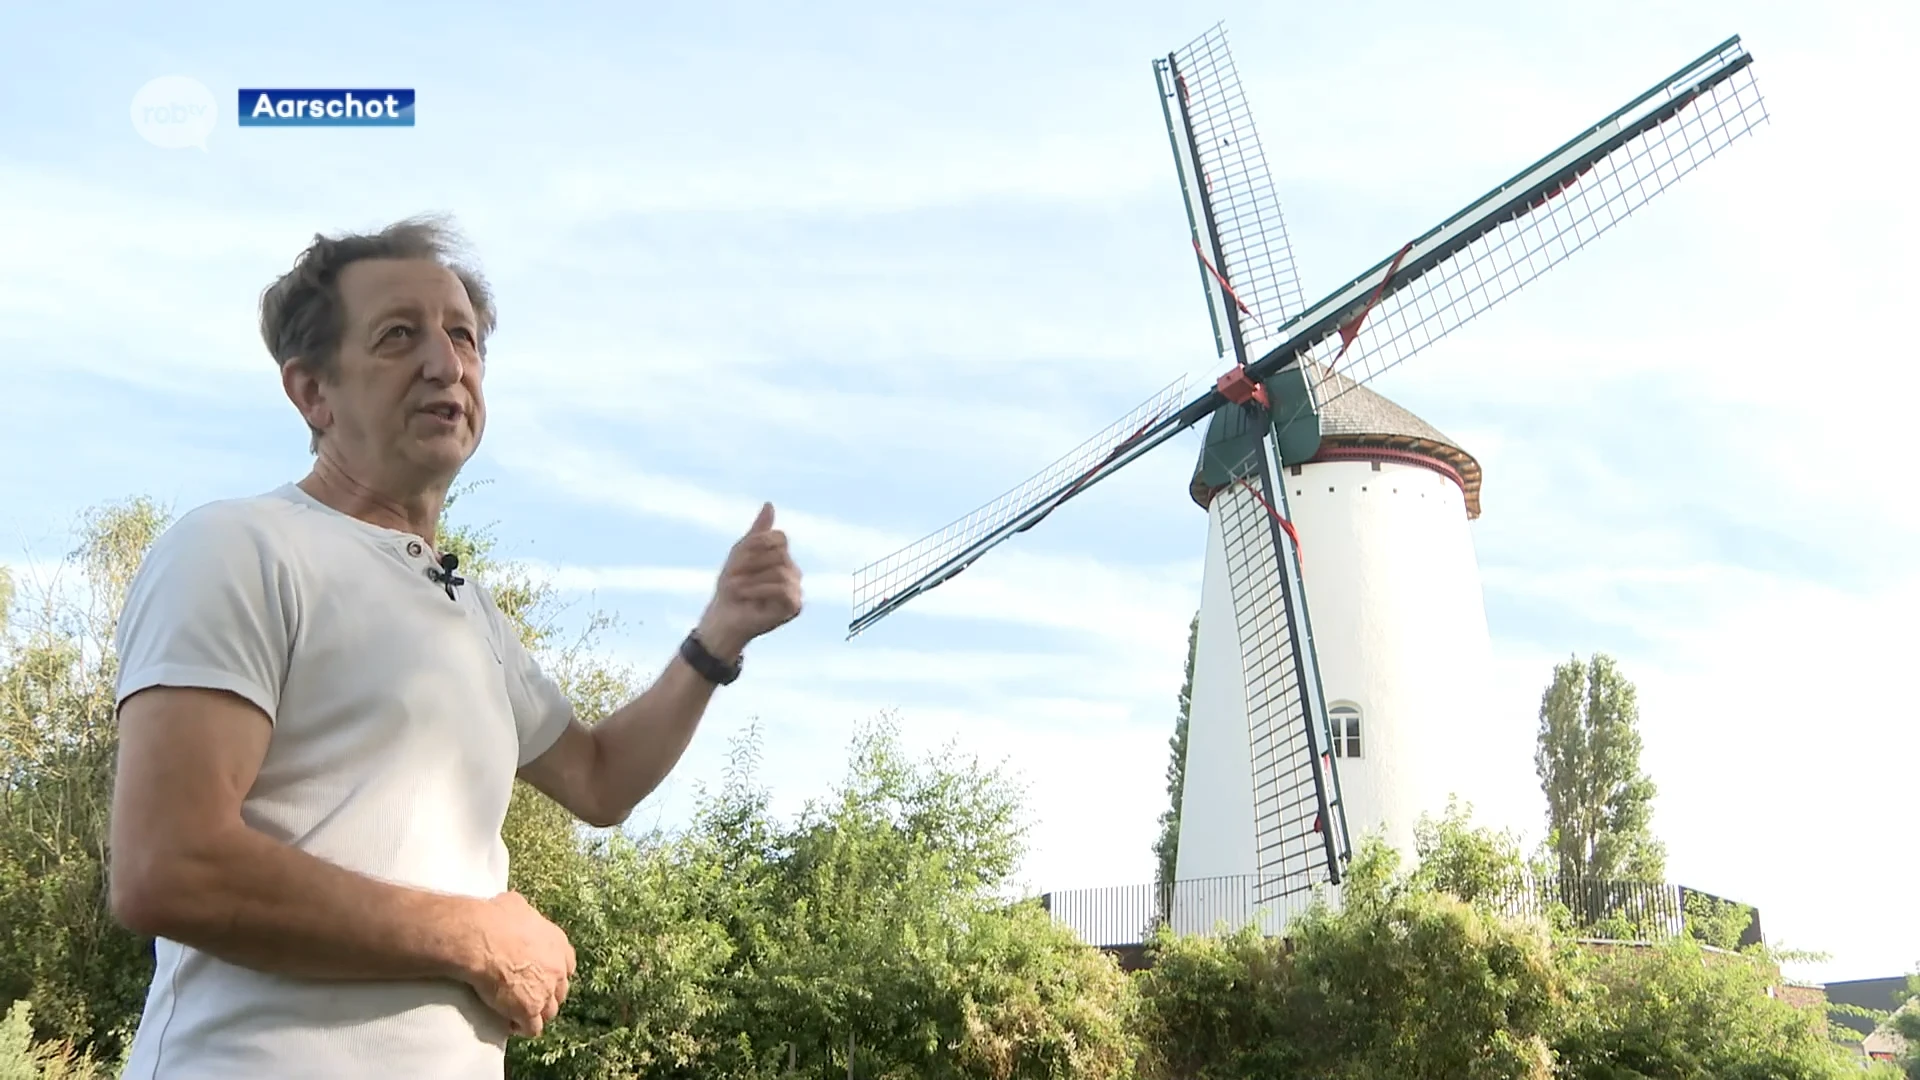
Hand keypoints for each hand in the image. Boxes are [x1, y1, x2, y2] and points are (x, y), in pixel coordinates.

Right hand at [463, 891, 574, 1037]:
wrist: (480, 940)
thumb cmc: (494, 919)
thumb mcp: (514, 904)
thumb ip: (523, 913)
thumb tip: (513, 906)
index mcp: (558, 944)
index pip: (567, 964)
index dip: (555, 972)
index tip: (544, 975)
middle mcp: (557, 969)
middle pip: (560, 990)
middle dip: (548, 994)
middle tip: (531, 995)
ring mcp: (546, 992)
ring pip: (550, 1012)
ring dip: (538, 1013)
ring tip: (521, 1013)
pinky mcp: (529, 1010)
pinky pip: (532, 1028)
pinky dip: (523, 1028)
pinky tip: (512, 1025)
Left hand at [698, 502, 802, 656]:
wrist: (723, 617)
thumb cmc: (730, 587)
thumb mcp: (740, 553)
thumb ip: (757, 532)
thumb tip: (769, 504)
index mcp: (782, 557)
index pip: (779, 537)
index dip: (756, 544)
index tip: (735, 558)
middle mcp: (793, 572)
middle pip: (779, 553)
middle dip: (750, 562)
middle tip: (730, 576)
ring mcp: (796, 589)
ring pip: (779, 570)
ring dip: (750, 578)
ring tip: (734, 588)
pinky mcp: (794, 607)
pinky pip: (782, 589)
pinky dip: (758, 590)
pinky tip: (744, 595)